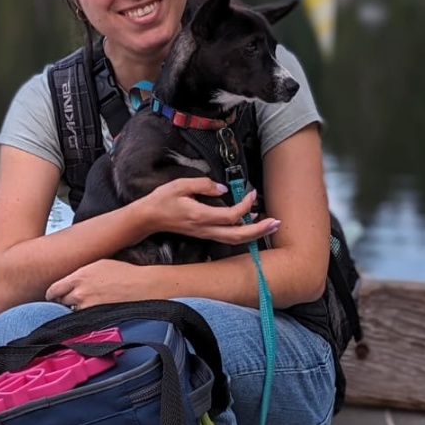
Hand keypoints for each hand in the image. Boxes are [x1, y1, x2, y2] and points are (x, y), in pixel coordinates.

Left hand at [45, 259, 151, 308]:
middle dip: (63, 302)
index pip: (54, 289)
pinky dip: (84, 318)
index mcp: (79, 276)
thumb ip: (81, 274)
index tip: (53, 296)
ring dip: (75, 311)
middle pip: (61, 302)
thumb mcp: (99, 265)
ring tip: (84, 307)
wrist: (142, 286)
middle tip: (69, 302)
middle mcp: (80, 292)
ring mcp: (88, 307)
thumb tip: (71, 282)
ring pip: (72, 312)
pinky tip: (92, 314)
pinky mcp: (97, 317)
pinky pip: (83, 320)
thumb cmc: (123, 273)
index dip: (53, 294)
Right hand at [137, 177, 281, 248]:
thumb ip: (203, 184)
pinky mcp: (204, 234)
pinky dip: (243, 233)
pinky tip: (251, 225)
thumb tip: (223, 188)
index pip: (230, 216)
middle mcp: (205, 229)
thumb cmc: (162, 200)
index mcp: (200, 216)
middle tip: (276, 222)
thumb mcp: (180, 185)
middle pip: (238, 235)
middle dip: (259, 230)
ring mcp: (205, 234)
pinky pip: (227, 237)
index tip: (251, 193)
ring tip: (270, 225)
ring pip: (234, 240)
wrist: (148, 218)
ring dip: (254, 234)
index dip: (244, 206)